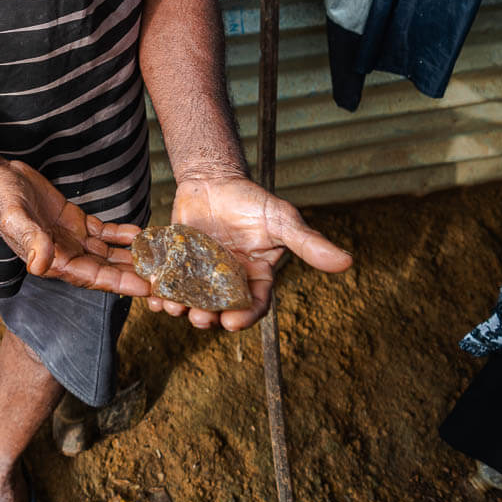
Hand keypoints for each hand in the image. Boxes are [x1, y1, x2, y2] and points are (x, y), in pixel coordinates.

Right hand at [0, 160, 152, 295]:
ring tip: (159, 259)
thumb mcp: (15, 218)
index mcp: (53, 262)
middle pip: (106, 270)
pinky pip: (103, 232)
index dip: (120, 283)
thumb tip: (42, 263)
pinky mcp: (75, 221)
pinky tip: (139, 233)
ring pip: (108, 253)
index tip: (145, 287)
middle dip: (134, 274)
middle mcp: (65, 255)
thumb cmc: (2, 200)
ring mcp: (71, 239)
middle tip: (163, 278)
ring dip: (131, 257)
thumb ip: (31, 240)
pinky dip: (120, 235)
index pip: (93, 277)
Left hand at [102, 174, 351, 327]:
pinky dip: (160, 291)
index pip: (254, 306)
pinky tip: (153, 293)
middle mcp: (228, 283)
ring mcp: (200, 276)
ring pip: (191, 301)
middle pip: (219, 310)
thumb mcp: (281, 219)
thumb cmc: (251, 199)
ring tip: (172, 307)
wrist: (213, 180)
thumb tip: (348, 262)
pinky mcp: (177, 266)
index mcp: (256, 278)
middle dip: (208, 317)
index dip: (244, 317)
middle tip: (198, 317)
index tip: (231, 322)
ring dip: (181, 308)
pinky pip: (168, 285)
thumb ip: (308, 242)